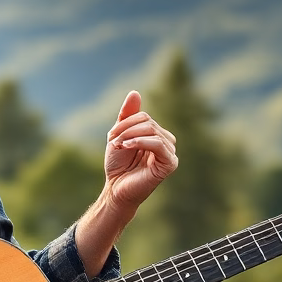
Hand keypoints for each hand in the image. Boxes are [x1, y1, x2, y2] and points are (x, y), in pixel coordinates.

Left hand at [103, 91, 178, 210]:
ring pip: (153, 131)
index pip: (144, 117)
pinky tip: (127, 146)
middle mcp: (167, 142)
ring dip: (130, 136)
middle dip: (126, 129)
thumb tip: (135, 92)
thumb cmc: (118, 165)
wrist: (116, 189)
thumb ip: (127, 115)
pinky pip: (158, 144)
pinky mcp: (170, 164)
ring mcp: (170, 153)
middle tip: (113, 142)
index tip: (111, 136)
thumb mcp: (120, 135)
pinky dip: (141, 142)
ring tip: (118, 146)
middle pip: (148, 122)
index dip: (126, 122)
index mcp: (157, 135)